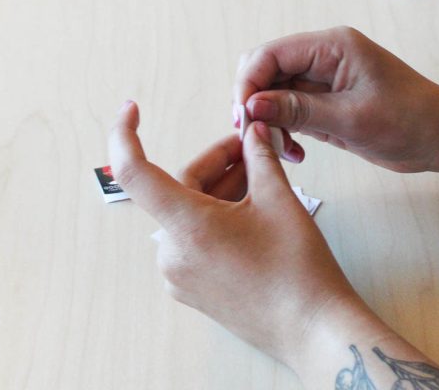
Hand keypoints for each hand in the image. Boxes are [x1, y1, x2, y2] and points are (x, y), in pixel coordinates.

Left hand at [108, 101, 364, 368]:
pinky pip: (196, 239)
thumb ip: (259, 156)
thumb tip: (252, 130)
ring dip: (222, 189)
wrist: (314, 329)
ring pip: (191, 213)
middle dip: (218, 163)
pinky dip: (218, 216)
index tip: (131, 109)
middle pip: (181, 188)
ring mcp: (180, 275)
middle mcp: (173, 253)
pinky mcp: (193, 288)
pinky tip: (252, 207)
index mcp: (186, 226)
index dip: (125, 135)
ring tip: (262, 175)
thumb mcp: (279, 198)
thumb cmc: (298, 269)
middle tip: (252, 145)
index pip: (134, 172)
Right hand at [233, 27, 438, 173]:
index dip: (249, 83)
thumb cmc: (410, 121)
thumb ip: (299, 111)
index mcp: (332, 46)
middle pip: (266, 70)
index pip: (270, 54)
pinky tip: (295, 152)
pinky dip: (285, 130)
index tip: (243, 117)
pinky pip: (290, 110)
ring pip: (274, 92)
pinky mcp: (325, 100)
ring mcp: (323, 79)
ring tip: (282, 149)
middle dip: (254, 101)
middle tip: (254, 135)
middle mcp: (323, 56)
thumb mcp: (351, 119)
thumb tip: (252, 106)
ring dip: (269, 120)